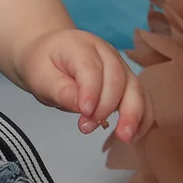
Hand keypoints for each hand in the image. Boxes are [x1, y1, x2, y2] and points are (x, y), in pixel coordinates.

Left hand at [14, 28, 148, 141]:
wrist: (49, 53)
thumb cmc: (44, 64)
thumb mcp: (40, 76)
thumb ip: (61, 90)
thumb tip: (83, 108)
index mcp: (81, 46)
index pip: (91, 68)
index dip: (91, 92)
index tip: (84, 112)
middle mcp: (106, 53)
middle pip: (117, 78)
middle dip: (107, 107)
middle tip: (90, 127)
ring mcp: (120, 66)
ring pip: (135, 88)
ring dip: (133, 114)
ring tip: (125, 137)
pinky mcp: (127, 80)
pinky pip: (142, 98)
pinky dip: (142, 117)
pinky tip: (135, 134)